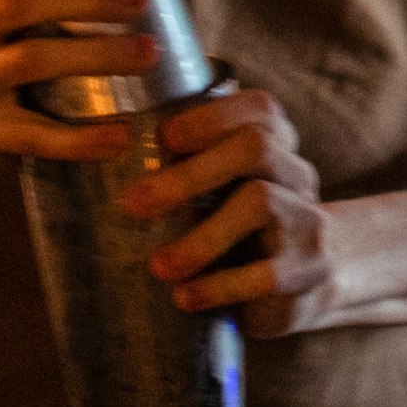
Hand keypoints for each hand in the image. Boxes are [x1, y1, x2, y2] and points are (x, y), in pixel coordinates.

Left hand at [127, 85, 340, 336]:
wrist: (312, 282)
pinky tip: (186, 297)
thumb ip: (186, 170)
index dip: (210, 116)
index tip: (161, 138)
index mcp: (276, 147)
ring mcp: (308, 222)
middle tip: (134, 205)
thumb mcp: (224, 193)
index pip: (259, 109)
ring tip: (159, 267)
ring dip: (201, 237)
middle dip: (190, 174)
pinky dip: (219, 286)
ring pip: (262, 203)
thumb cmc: (242, 231)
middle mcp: (297, 175)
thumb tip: (94, 157)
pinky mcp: (308, 272)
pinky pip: (268, 273)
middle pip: (256, 147)